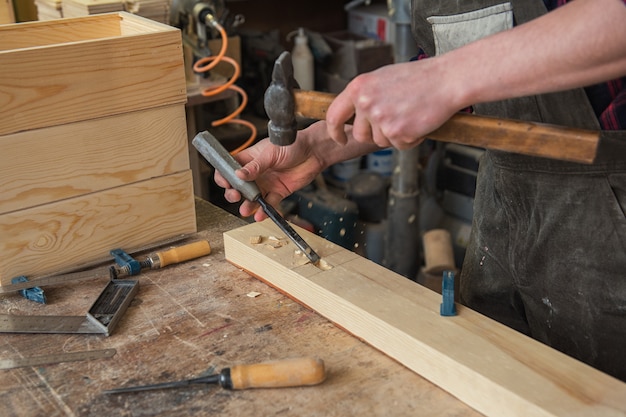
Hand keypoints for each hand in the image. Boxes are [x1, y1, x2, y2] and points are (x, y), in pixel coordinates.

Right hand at [214, 122, 327, 220]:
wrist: (313, 152)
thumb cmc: (292, 144)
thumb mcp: (271, 153)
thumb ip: (256, 166)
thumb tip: (238, 175)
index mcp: (249, 158)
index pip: (230, 168)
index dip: (224, 176)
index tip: (225, 182)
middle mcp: (256, 173)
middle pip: (238, 186)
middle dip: (233, 193)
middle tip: (235, 196)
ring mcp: (266, 183)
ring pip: (252, 198)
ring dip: (247, 205)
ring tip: (245, 210)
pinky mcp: (278, 191)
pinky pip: (269, 204)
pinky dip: (264, 211)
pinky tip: (260, 215)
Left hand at [325, 58, 463, 149]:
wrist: (446, 81)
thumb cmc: (418, 78)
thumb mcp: (382, 79)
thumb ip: (364, 96)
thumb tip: (352, 115)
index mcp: (359, 87)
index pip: (334, 116)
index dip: (335, 131)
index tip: (339, 138)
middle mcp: (366, 103)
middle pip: (360, 135)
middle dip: (375, 134)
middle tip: (394, 121)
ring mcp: (381, 118)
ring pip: (380, 141)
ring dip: (394, 135)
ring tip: (409, 115)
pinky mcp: (397, 132)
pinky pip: (398, 145)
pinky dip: (410, 139)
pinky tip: (419, 121)